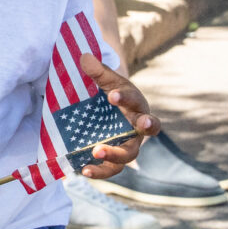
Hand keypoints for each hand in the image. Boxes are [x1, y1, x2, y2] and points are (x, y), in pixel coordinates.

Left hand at [75, 55, 155, 177]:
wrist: (111, 108)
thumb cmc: (113, 92)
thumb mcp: (107, 80)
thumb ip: (98, 71)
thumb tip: (84, 57)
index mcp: (137, 105)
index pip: (136, 102)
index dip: (127, 98)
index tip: (112, 95)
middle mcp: (138, 127)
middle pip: (143, 134)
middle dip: (136, 133)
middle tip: (120, 135)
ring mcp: (128, 144)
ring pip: (128, 156)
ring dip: (113, 157)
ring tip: (95, 153)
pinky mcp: (115, 157)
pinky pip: (111, 168)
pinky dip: (99, 171)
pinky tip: (83, 171)